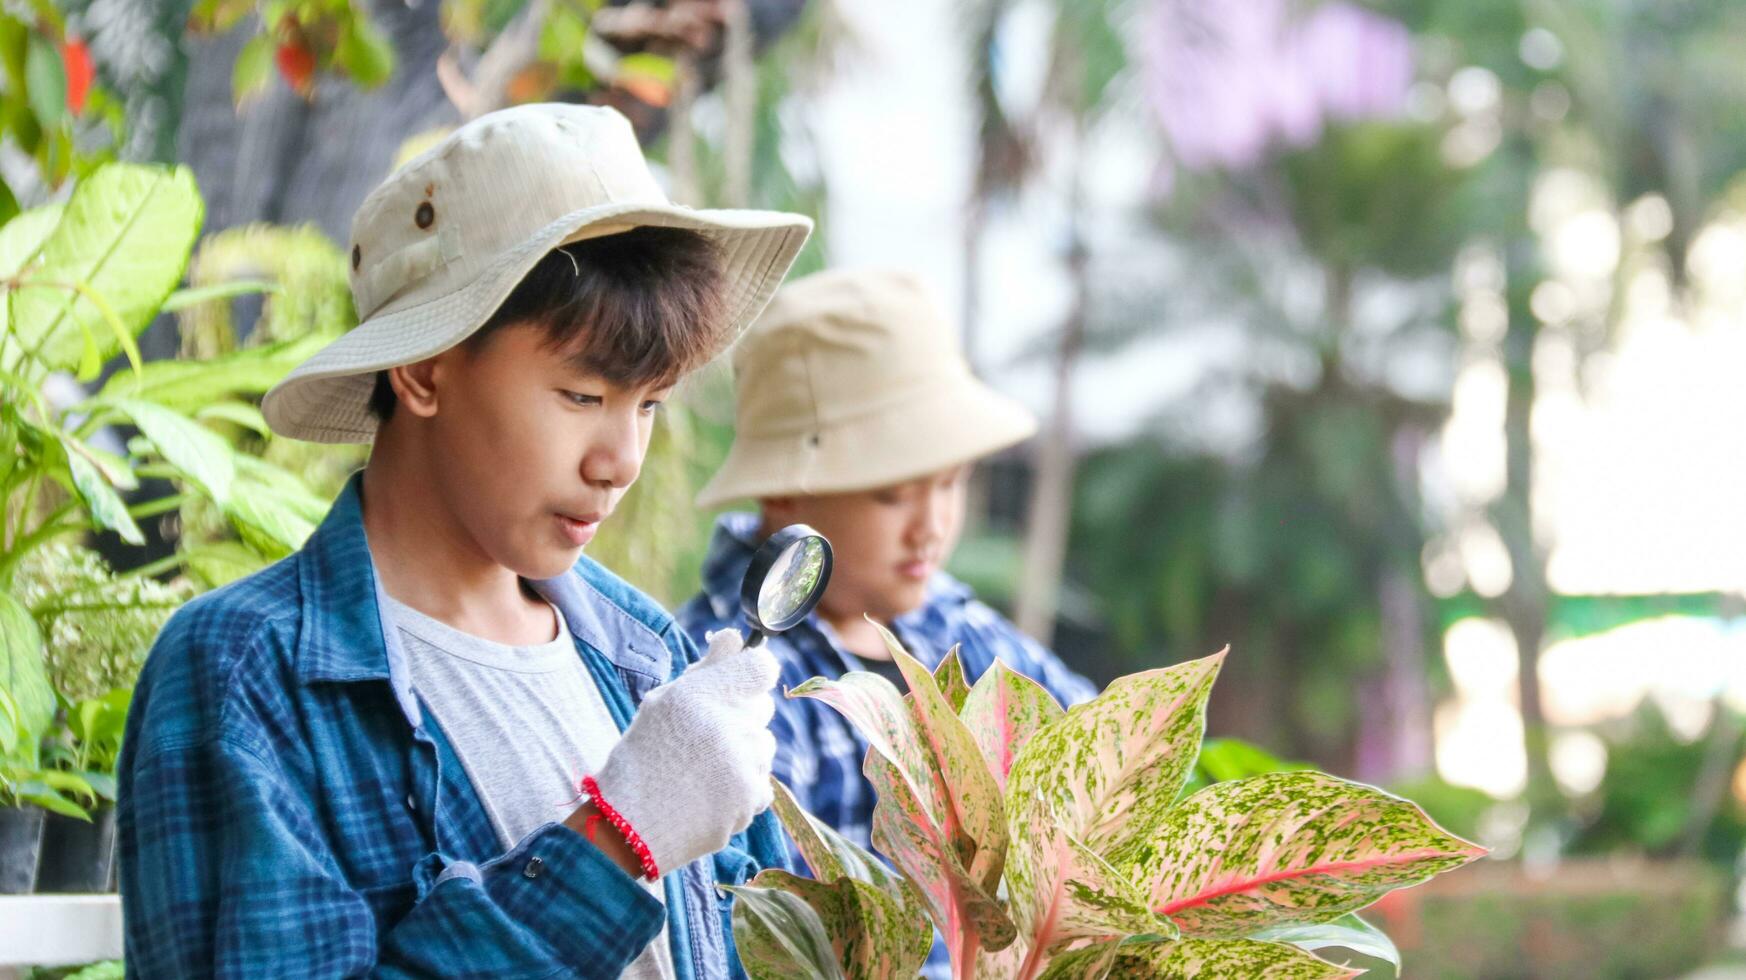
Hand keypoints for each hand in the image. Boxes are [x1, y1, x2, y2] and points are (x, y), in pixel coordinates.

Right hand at [588, 629, 778, 876]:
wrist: (630, 827)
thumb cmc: (644, 758)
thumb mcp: (664, 703)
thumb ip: (706, 668)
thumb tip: (734, 637)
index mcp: (699, 696)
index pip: (761, 666)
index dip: (755, 671)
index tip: (744, 680)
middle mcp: (726, 726)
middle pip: (763, 705)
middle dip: (743, 714)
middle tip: (708, 735)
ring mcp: (742, 764)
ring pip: (765, 745)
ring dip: (744, 752)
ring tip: (704, 770)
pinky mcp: (751, 797)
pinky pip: (762, 781)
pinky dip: (743, 787)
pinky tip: (711, 794)